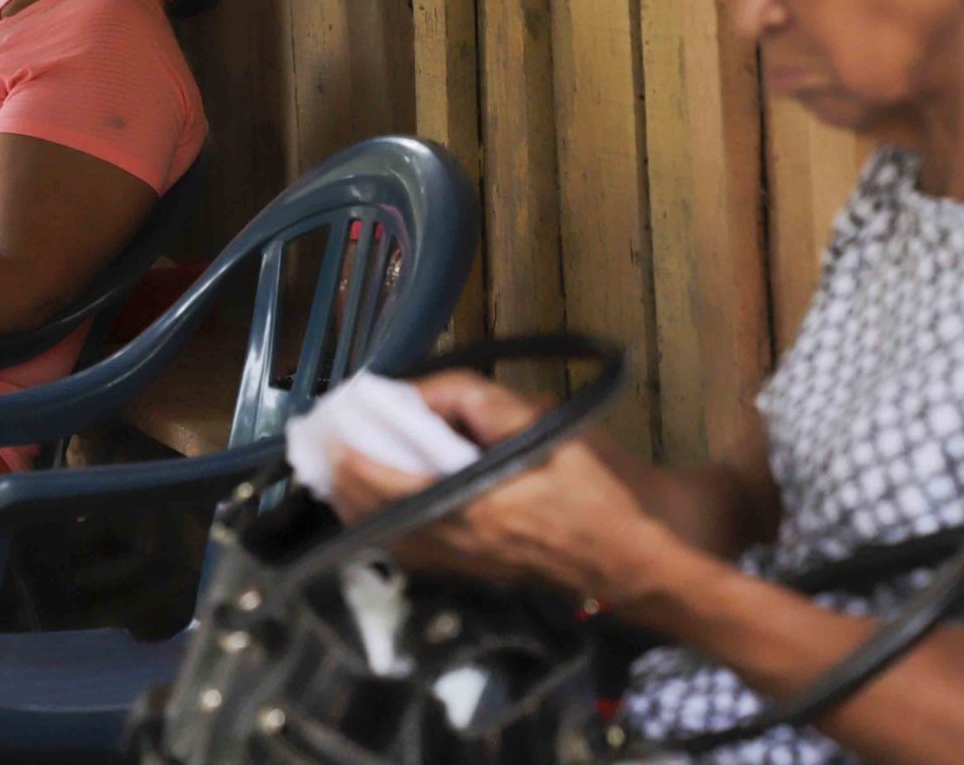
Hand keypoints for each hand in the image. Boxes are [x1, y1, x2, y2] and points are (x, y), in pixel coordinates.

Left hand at [328, 370, 666, 603]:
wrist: (636, 557)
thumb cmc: (598, 488)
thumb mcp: (545, 426)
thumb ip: (480, 402)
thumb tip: (425, 389)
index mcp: (470, 508)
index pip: (385, 487)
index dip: (350, 458)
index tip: (331, 427)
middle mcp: (455, 545)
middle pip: (373, 517)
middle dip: (343, 479)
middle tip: (326, 441)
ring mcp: (462, 567)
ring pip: (385, 538)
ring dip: (358, 502)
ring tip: (344, 464)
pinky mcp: (473, 574)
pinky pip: (409, 550)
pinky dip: (384, 521)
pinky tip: (383, 496)